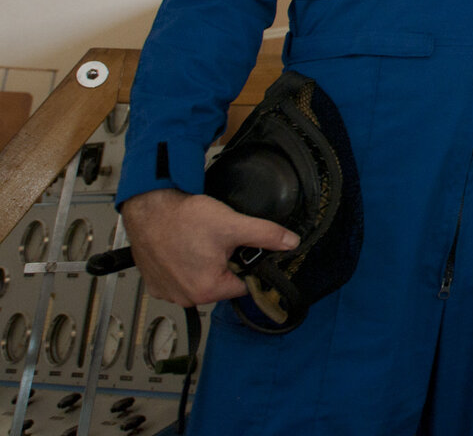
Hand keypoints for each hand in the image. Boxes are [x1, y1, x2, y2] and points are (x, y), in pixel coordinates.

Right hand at [120, 188, 299, 306]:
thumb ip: (266, 235)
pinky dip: (184, 266)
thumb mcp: (232, 224)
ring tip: (198, 243)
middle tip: (216, 242)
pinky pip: (179, 279)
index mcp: (207, 290)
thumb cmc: (183, 218)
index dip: (247, 266)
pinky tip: (183, 249)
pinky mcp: (155, 284)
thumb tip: (290, 242)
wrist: (148, 209)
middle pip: (222, 284)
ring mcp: (167, 293)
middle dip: (225, 264)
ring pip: (200, 281)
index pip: (243, 285)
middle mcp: (186, 298)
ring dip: (203, 265)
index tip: (242, 251)